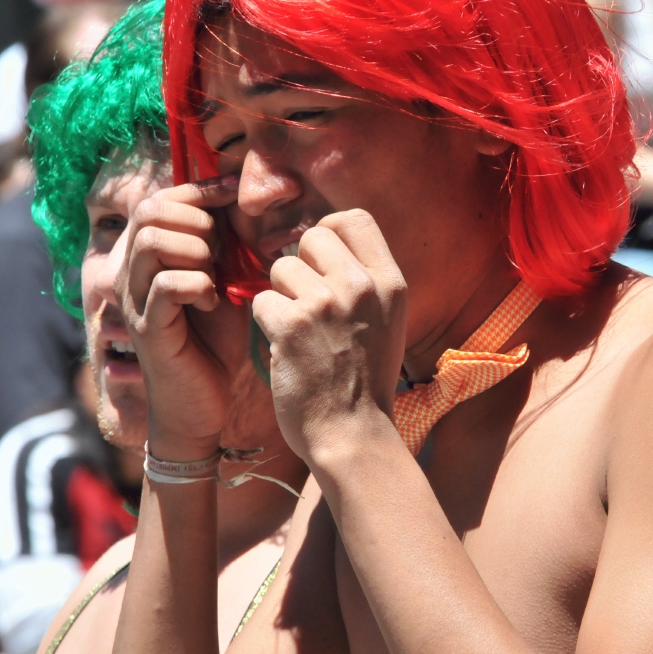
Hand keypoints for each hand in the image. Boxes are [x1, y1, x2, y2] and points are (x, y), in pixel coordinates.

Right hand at [116, 179, 239, 459]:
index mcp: (148, 257)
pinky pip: (167, 285)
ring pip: (153, 243)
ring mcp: (135, 301)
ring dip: (196, 251)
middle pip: (149, 212)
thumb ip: (231, 242)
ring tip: (214, 277)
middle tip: (221, 252)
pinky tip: (211, 303)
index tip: (233, 195)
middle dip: (196, 221)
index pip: (159, 199)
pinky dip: (198, 286)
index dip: (197, 190)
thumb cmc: (215, 340)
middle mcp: (131, 274)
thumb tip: (245, 199)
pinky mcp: (149, 329)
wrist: (203, 403)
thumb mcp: (228, 280)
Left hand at [252, 209, 407, 463]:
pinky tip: (286, 349)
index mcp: (390, 283)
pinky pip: (262, 301)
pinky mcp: (291, 327)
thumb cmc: (365, 379)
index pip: (355, 218)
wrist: (353, 435)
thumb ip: (364, 279)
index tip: (323, 260)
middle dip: (301, 266)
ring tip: (300, 333)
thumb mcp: (386, 321)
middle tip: (306, 302)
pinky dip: (267, 324)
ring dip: (282, 298)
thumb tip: (326, 238)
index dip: (330, 233)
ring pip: (281, 269)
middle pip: (313, 237)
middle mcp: (360, 287)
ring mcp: (325, 305)